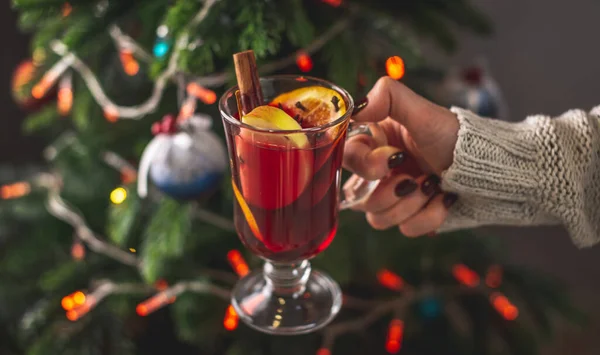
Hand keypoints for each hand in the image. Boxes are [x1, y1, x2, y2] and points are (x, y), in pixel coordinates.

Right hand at [343, 77, 459, 236]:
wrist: (492, 169)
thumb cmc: (457, 137)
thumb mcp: (423, 112)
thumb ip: (388, 97)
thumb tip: (356, 107)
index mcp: (375, 145)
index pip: (346, 159)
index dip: (365, 165)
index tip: (392, 159)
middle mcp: (379, 174)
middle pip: (359, 198)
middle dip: (392, 190)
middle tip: (416, 177)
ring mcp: (394, 199)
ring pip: (379, 218)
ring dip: (412, 204)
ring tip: (434, 186)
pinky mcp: (410, 218)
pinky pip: (406, 229)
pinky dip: (430, 215)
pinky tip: (444, 199)